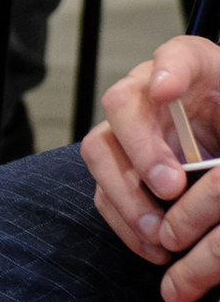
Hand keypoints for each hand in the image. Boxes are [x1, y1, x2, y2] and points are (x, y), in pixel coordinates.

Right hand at [81, 34, 219, 301]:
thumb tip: (200, 138)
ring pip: (101, 151)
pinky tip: (154, 245)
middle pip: (122, 103)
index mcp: (193, 71)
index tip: (166, 89)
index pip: (178, 55)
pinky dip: (126, 223)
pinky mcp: (119, 168)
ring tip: (157, 230)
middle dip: (142, 148)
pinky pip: (105, 192)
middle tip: (171, 187)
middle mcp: (147, 93)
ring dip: (126, 193)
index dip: (169, 70)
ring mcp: (126, 130)